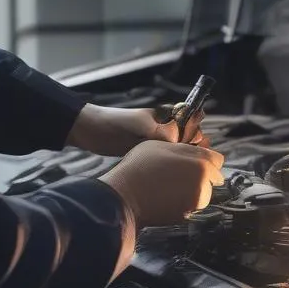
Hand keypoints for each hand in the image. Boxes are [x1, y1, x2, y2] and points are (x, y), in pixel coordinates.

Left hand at [67, 103, 208, 155]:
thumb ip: (160, 132)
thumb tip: (176, 142)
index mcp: (167, 114)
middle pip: (191, 136)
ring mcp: (159, 141)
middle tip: (187, 155)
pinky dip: (172, 165)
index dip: (195, 128)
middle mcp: (166, 126)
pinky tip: (173, 173)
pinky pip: (167, 158)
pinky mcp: (151, 153)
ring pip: (180, 149)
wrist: (93, 132)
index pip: (192, 118)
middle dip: (194, 145)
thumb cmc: (116, 121)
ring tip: (182, 166)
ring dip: (184, 157)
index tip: (191, 139)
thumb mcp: (139, 124)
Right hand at [98, 139, 224, 227]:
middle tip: (179, 174)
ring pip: (203, 192)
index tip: (195, 160)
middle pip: (212, 177)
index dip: (205, 158)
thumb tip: (197, 151)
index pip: (217, 160)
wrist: (125, 197)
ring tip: (170, 186)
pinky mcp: (187, 215)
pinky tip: (167, 197)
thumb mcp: (161, 145)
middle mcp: (204, 183)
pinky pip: (191, 206)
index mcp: (201, 163)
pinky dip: (184, 203)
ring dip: (194, 189)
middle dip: (201, 175)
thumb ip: (185, 148)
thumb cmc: (139, 167)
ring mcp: (196, 201)